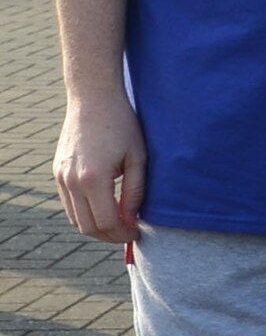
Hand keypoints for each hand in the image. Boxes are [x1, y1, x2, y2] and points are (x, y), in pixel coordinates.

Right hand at [52, 91, 146, 243]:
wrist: (93, 99)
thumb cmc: (122, 125)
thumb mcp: (138, 157)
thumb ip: (135, 191)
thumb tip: (132, 219)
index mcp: (93, 178)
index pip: (106, 222)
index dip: (123, 234)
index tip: (138, 233)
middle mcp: (71, 181)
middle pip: (87, 226)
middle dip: (110, 236)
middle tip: (129, 233)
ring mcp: (60, 177)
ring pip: (75, 219)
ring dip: (96, 227)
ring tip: (118, 224)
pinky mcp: (57, 173)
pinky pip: (69, 204)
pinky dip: (85, 214)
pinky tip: (104, 209)